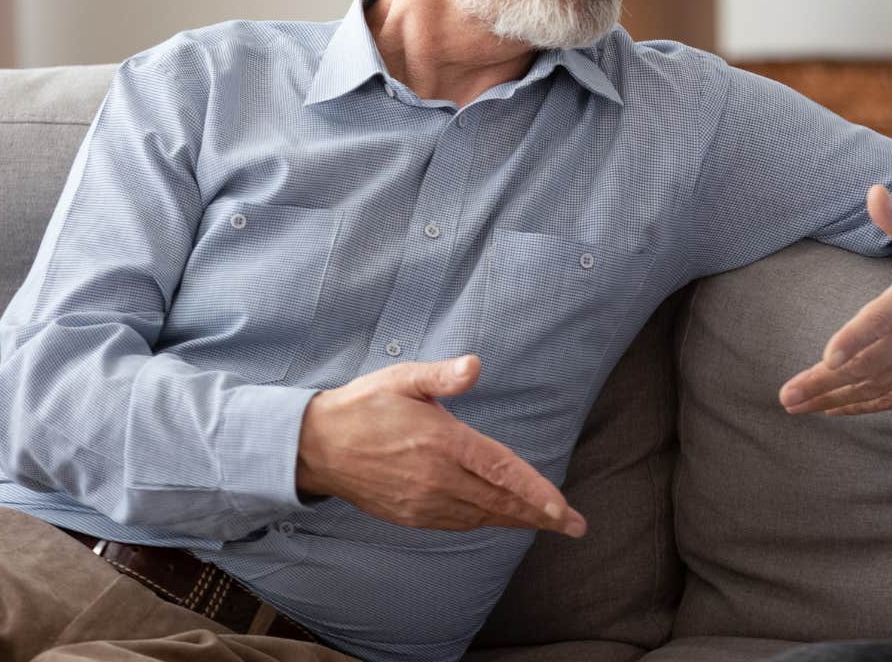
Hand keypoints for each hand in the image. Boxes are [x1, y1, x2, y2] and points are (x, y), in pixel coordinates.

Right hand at [295, 355, 585, 536]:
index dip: (535, 492)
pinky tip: (500, 516)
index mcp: (442, 442)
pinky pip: (459, 523)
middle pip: (501, 501)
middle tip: (575, 526)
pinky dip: (486, 521)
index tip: (563, 509)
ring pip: (482, 516)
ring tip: (547, 522)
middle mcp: (437, 479)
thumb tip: (474, 366)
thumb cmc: (364, 406)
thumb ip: (442, 375)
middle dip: (542, 515)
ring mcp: (424, 502)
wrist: (317, 448)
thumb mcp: (402, 378)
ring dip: (517, 520)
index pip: (501, 470)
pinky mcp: (411, 516)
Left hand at [779, 184, 891, 415]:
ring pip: (877, 386)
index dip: (854, 339)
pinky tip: (835, 408)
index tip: (827, 357)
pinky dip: (864, 406)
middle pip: (869, 363)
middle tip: (786, 397)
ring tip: (797, 406)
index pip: (881, 320)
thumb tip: (873, 190)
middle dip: (823, 382)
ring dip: (834, 399)